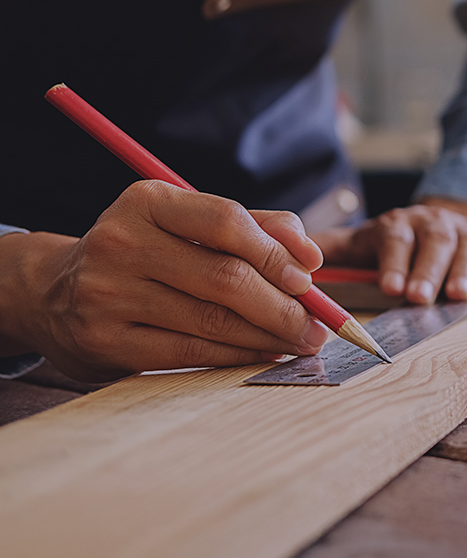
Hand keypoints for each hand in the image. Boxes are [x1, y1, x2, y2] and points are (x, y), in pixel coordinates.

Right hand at [0, 181, 328, 380]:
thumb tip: (310, 255)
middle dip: (284, 306)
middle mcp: (123, 242)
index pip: (226, 221)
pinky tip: (265, 353)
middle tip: (319, 326)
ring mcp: (109, 294)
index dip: (277, 252)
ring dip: (269, 336)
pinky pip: (190, 352)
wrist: (55, 293)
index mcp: (148, 202)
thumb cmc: (147, 253)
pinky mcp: (106, 342)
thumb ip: (254, 227)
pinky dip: (238, 356)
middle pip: (226, 278)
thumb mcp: (187, 224)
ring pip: (213, 321)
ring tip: (301, 341)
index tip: (311, 277)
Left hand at [313, 198, 466, 304]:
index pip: (395, 239)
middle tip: (418, 297)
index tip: (389, 287)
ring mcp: (463, 235)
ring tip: (457, 296)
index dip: (394, 262)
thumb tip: (286, 256)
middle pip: (432, 243)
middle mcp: (432, 225)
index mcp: (398, 224)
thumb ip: (330, 250)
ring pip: (464, 249)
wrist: (445, 221)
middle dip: (426, 270)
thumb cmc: (397, 241)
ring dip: (461, 272)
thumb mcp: (363, 241)